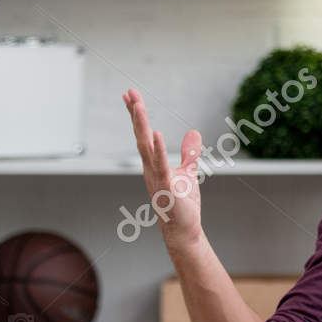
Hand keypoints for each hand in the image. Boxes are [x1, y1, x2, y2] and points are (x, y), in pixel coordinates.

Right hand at [122, 86, 204, 248]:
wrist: (183, 229)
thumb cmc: (182, 203)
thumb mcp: (188, 172)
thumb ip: (189, 153)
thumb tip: (193, 132)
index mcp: (153, 164)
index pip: (143, 135)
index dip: (137, 116)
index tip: (131, 96)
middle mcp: (150, 168)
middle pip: (140, 136)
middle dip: (135, 114)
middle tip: (129, 92)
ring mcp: (156, 177)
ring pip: (146, 147)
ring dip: (141, 126)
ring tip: (138, 105)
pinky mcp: (167, 187)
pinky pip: (161, 165)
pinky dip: (157, 149)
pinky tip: (154, 133)